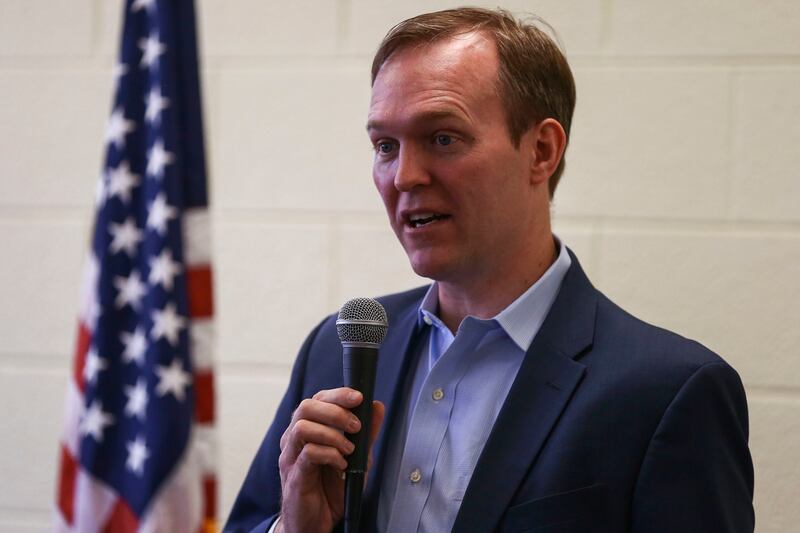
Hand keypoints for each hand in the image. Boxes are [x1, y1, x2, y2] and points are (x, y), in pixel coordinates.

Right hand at [276, 387, 384, 532]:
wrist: (316, 523)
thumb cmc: (331, 489)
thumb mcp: (356, 458)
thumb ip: (366, 433)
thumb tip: (376, 406)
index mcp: (307, 430)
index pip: (317, 399)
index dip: (338, 394)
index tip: (359, 398)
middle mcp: (294, 440)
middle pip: (306, 407)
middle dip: (336, 412)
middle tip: (356, 427)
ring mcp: (291, 457)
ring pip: (302, 427)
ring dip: (333, 435)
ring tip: (349, 449)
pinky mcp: (294, 476)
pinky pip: (308, 453)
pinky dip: (330, 455)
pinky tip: (342, 465)